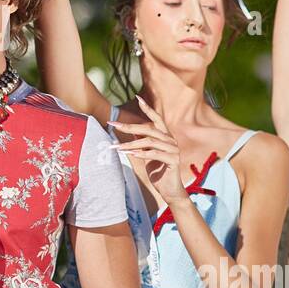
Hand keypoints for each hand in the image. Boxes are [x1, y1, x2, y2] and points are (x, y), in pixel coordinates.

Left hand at [110, 94, 190, 208]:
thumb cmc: (158, 172)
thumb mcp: (147, 155)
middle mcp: (171, 140)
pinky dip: (142, 153)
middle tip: (114, 125)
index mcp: (166, 136)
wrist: (170, 190)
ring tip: (118, 147)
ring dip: (131, 144)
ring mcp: (174, 149)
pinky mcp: (173, 160)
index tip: (138, 97)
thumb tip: (129, 132)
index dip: (148, 108)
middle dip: (129, 127)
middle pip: (149, 129)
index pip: (157, 119)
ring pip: (150, 142)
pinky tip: (131, 154)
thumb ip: (141, 143)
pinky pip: (155, 154)